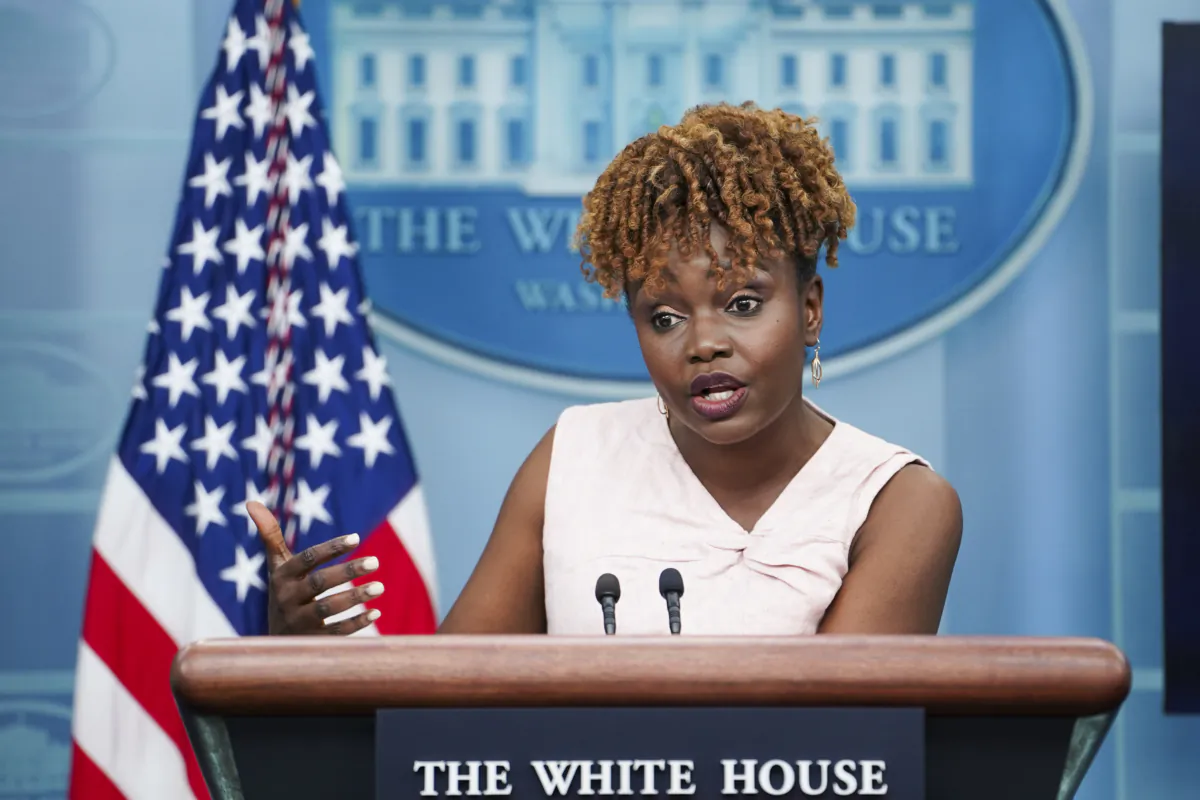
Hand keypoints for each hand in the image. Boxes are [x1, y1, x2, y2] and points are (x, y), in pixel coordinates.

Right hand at [246, 501, 384, 634]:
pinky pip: (335, 633)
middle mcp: (286, 599)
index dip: (331, 548)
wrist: (274, 642)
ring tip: (380, 587)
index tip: (357, 538)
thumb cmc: (284, 593)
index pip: (307, 559)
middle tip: (375, 562)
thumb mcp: (277, 566)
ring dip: (355, 597)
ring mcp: (298, 622)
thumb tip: (251, 501)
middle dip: (347, 572)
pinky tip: (376, 612)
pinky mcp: (311, 642)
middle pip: (319, 583)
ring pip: (328, 608)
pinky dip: (356, 623)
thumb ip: (270, 536)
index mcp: (281, 577)